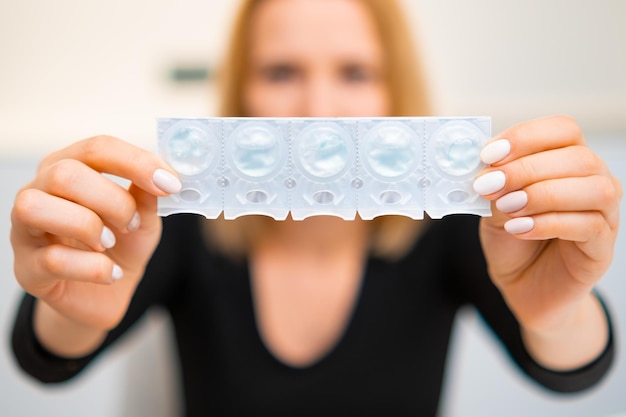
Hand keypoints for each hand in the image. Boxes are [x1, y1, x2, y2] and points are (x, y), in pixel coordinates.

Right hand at [10, 136, 180, 332]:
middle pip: (65, 174)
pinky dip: (93, 267)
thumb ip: (147, 195)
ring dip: (88, 226)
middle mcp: (39, 190)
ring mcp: (25, 229)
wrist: (105, 294)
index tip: (170, 184)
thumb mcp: (143, 218)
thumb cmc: (120, 246)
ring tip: (110, 244)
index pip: (98, 148)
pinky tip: (111, 273)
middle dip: (112, 200)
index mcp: (70, 166)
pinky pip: (52, 259)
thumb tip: (163, 176)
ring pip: (38, 207)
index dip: (137, 162)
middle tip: (131, 224)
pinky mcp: (26, 268)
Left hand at [475, 116, 621, 335]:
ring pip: (594, 189)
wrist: (521, 285)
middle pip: (579, 157)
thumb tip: (488, 168)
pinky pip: (589, 226)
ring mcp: (605, 214)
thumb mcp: (495, 206)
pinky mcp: (603, 248)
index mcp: (567, 161)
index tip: (488, 155)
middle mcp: (594, 181)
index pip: (563, 130)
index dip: (525, 136)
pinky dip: (549, 224)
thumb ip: (497, 184)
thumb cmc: (511, 239)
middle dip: (527, 169)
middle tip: (490, 185)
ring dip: (543, 194)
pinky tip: (518, 229)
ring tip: (507, 207)